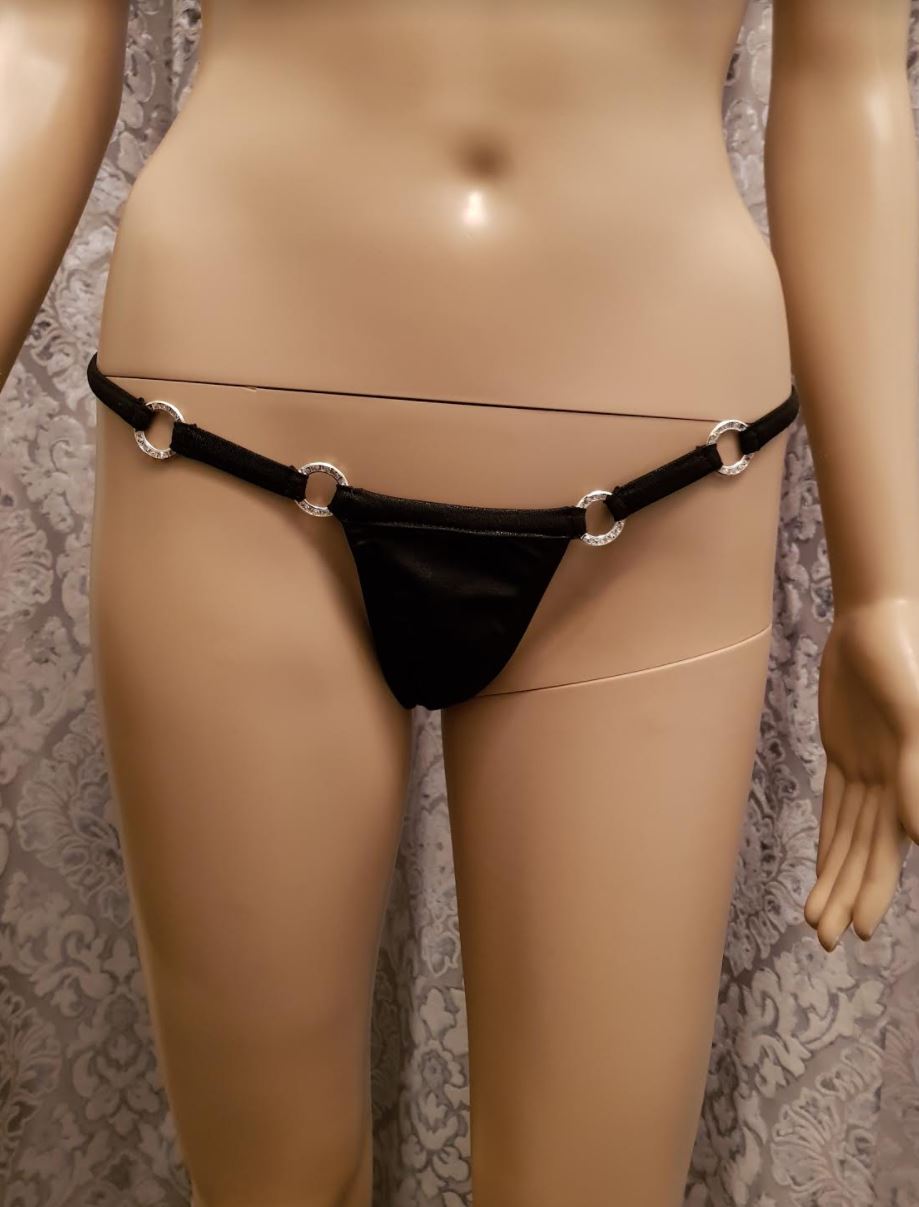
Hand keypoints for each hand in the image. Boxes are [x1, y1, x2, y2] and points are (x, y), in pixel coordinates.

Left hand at [804, 596, 918, 948]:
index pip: (889, 849)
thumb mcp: (911, 715)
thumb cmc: (904, 663)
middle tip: (826, 941)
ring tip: (814, 920)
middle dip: (848, 896)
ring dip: (834, 877)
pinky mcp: (844, 753)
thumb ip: (917, 772)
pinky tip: (820, 869)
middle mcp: (892, 784)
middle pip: (866, 853)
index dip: (875, 890)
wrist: (876, 623)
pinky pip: (834, 807)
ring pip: (848, 837)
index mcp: (908, 781)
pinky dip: (828, 839)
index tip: (861, 930)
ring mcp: (868, 769)